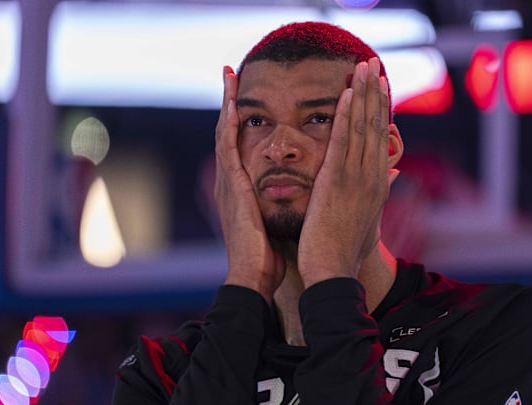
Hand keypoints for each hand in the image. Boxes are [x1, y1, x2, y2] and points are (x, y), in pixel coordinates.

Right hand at [214, 66, 283, 301]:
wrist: (255, 275)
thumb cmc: (270, 253)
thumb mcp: (278, 219)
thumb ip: (286, 200)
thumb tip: (306, 190)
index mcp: (243, 186)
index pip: (241, 143)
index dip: (244, 118)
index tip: (247, 95)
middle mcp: (231, 179)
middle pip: (229, 130)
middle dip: (229, 101)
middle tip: (230, 73)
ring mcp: (228, 181)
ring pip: (225, 130)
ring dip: (227, 101)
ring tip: (228, 75)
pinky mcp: (231, 185)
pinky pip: (228, 145)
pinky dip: (229, 122)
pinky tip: (233, 102)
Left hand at [297, 58, 394, 285]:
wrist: (333, 272)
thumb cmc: (345, 250)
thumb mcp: (369, 219)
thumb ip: (380, 192)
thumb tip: (392, 173)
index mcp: (377, 185)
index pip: (380, 139)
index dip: (381, 109)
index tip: (380, 85)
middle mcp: (372, 177)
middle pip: (375, 126)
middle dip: (375, 92)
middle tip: (373, 63)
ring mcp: (356, 178)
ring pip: (362, 128)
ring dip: (363, 94)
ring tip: (363, 66)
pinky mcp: (337, 181)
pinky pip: (342, 141)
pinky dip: (346, 116)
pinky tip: (347, 93)